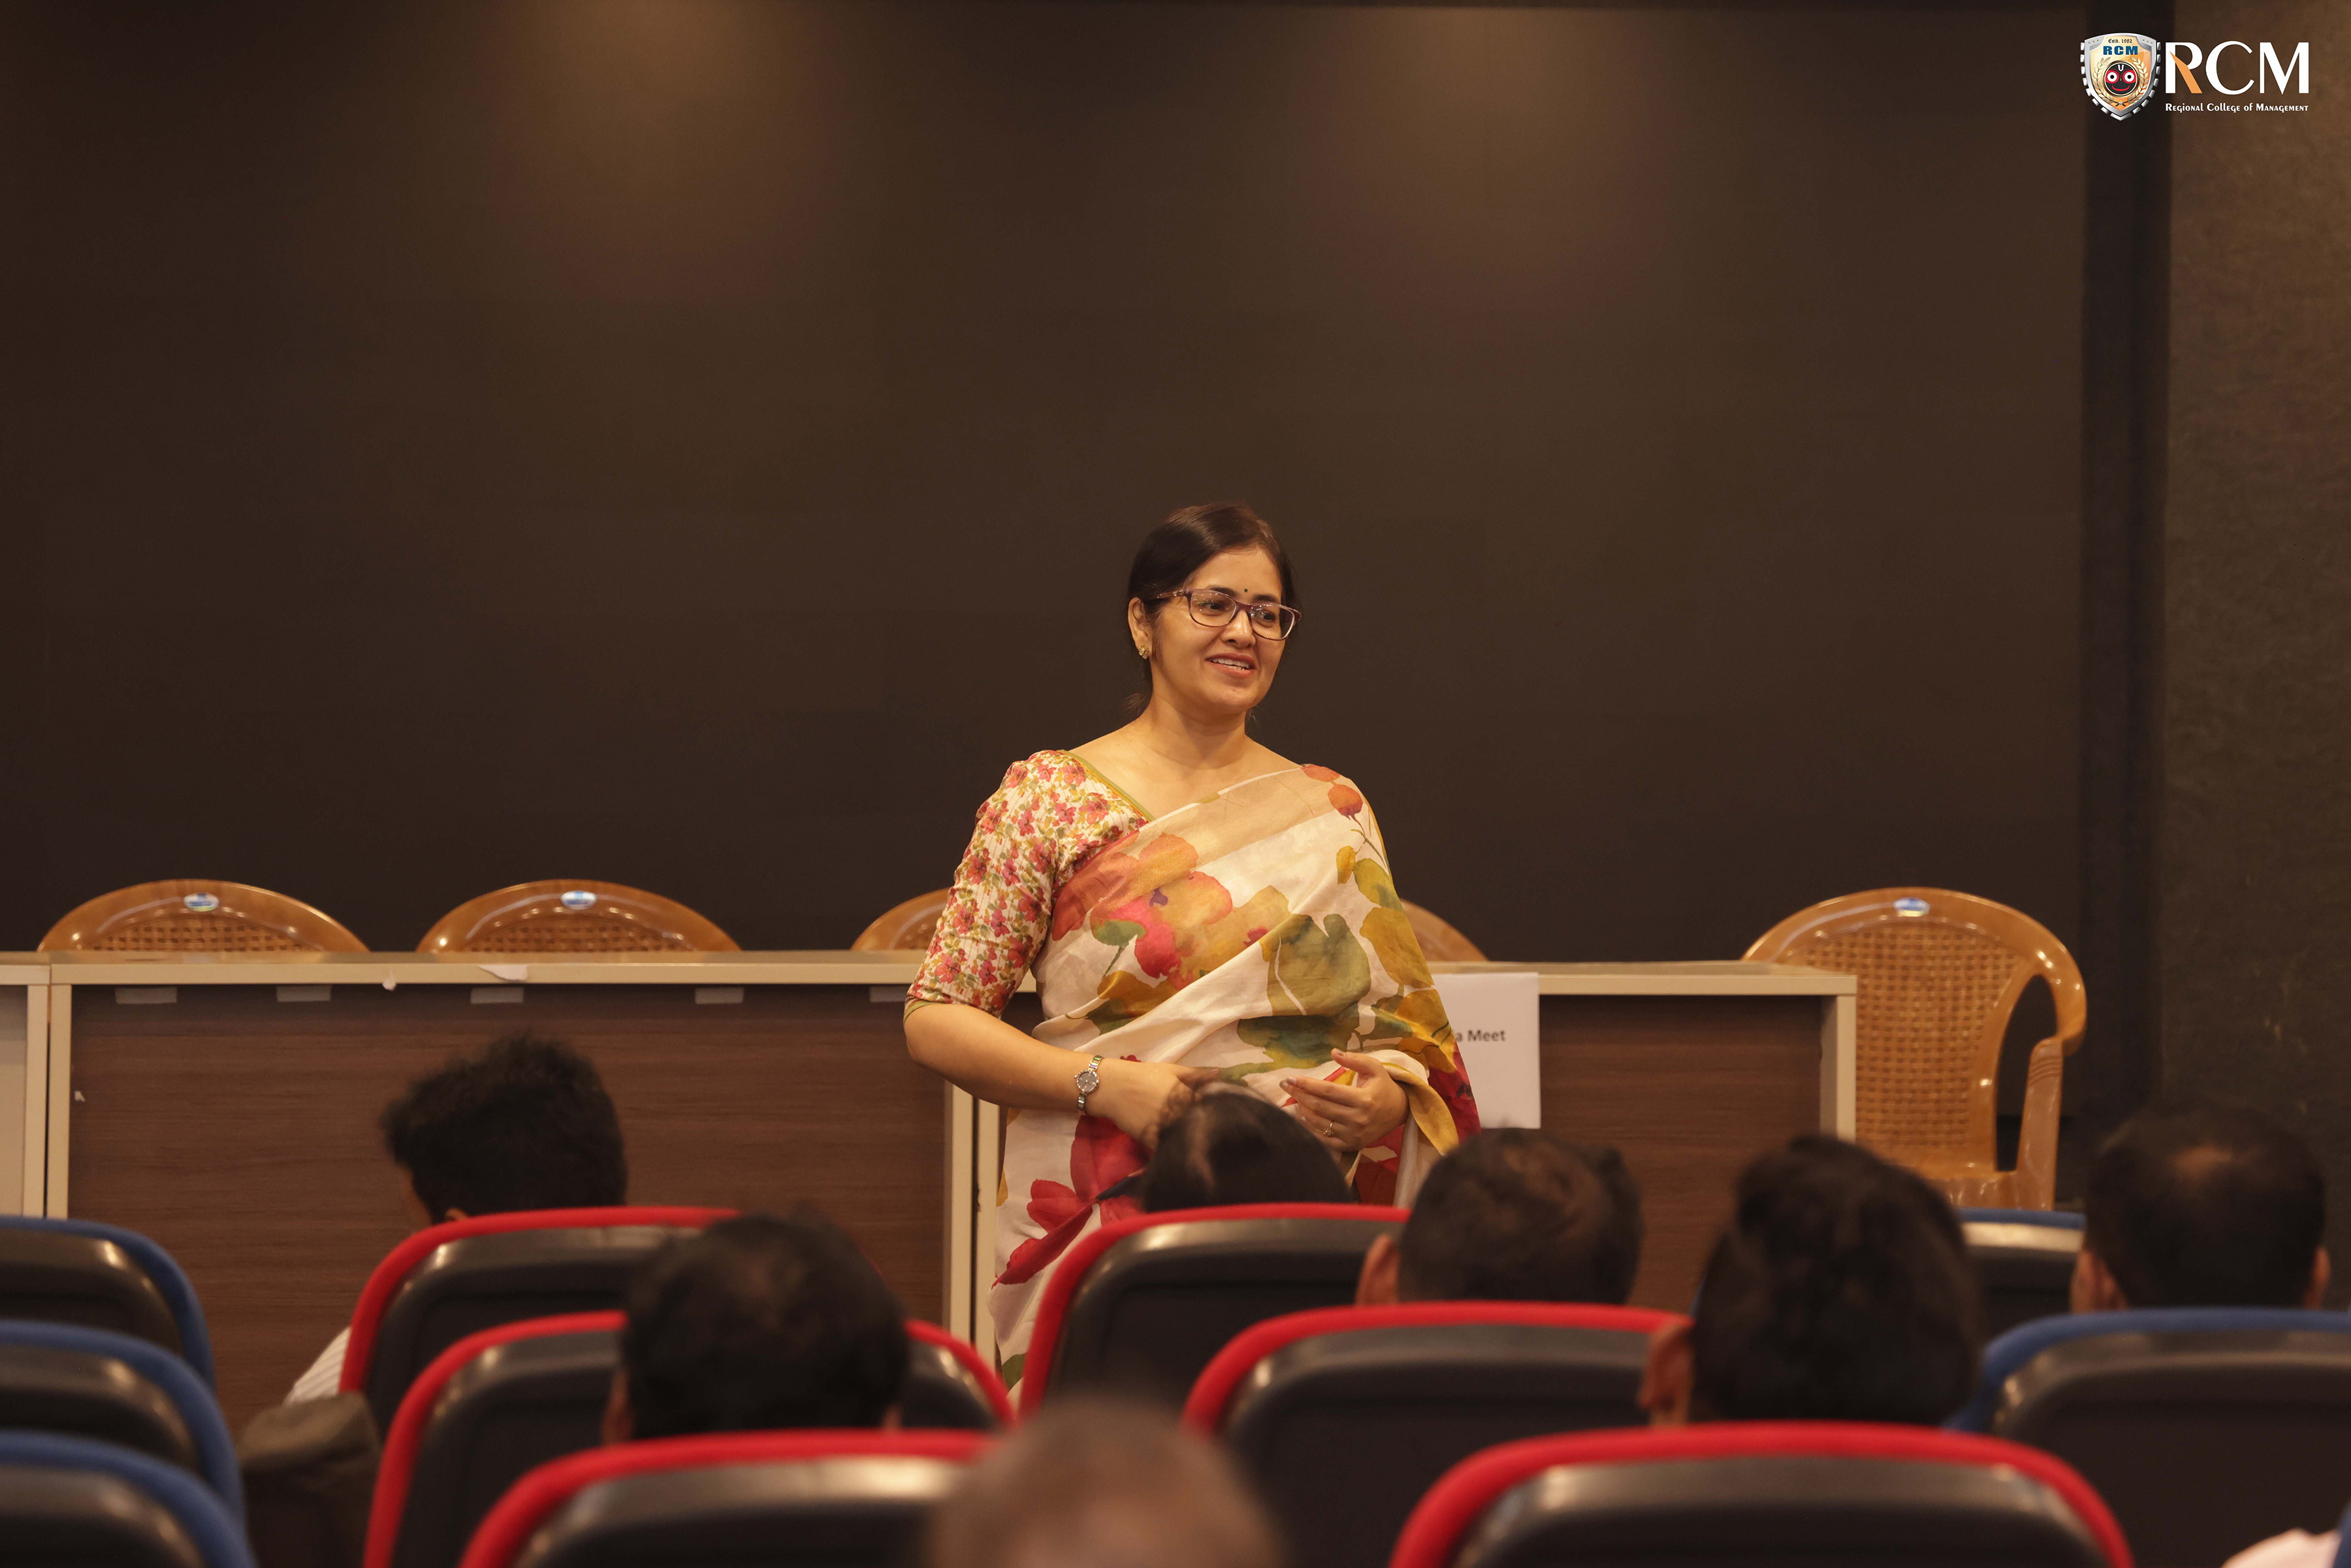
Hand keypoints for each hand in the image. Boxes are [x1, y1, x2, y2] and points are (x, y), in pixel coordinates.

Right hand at [1089, 1057, 1218, 1148]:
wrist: (1111, 1086)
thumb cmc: (1142, 1074)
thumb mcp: (1170, 1070)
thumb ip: (1195, 1074)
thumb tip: (1219, 1073)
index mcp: (1185, 1095)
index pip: (1207, 1107)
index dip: (1211, 1111)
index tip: (1212, 1114)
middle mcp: (1177, 1113)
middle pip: (1197, 1126)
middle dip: (1201, 1128)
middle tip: (1205, 1131)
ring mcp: (1164, 1128)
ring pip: (1182, 1139)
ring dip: (1187, 1140)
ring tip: (1192, 1142)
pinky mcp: (1150, 1140)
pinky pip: (1165, 1149)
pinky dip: (1170, 1150)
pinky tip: (1173, 1150)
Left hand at [1283, 1050, 1407, 1151]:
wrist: (1399, 1112)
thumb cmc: (1383, 1087)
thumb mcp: (1375, 1068)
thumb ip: (1355, 1059)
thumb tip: (1333, 1052)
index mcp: (1363, 1099)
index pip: (1328, 1091)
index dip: (1307, 1085)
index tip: (1290, 1078)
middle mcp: (1357, 1119)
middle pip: (1320, 1107)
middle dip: (1299, 1095)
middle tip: (1285, 1085)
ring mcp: (1353, 1135)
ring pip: (1319, 1123)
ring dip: (1302, 1111)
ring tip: (1293, 1099)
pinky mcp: (1350, 1145)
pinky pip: (1324, 1140)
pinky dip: (1309, 1130)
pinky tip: (1301, 1118)